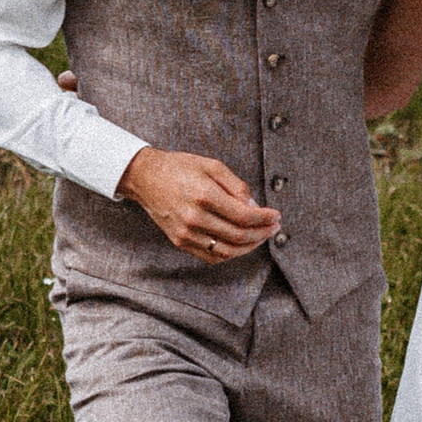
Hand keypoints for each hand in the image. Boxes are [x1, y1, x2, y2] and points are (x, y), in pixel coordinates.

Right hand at [118, 145, 278, 261]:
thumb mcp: (212, 165)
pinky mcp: (180, 242)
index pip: (243, 216)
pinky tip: (241, 244)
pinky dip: (231, 254)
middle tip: (274, 226)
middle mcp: (194, 218)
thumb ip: (236, 186)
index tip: (276, 216)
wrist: (145, 178)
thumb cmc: (180, 168)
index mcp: (204, 195)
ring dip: (250, 247)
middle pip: (239, 236)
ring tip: (261, 237)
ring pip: (227, 251)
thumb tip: (255, 207)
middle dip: (262, 233)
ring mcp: (186, 233)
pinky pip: (211, 256)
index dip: (264, 219)